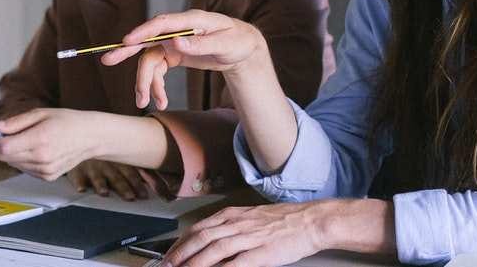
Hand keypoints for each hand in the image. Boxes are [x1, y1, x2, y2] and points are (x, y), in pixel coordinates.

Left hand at [0, 108, 100, 181]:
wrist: (90, 137)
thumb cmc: (67, 122)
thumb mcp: (40, 113)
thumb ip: (15, 122)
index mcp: (40, 139)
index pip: (4, 148)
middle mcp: (42, 158)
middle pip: (6, 157)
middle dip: (4, 145)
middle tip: (15, 133)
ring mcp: (45, 170)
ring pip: (14, 164)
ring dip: (16, 153)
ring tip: (32, 140)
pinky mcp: (48, 176)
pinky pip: (25, 169)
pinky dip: (26, 160)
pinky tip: (39, 150)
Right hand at [67, 159, 148, 200]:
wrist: (80, 138)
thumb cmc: (104, 153)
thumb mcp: (119, 156)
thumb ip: (133, 168)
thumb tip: (153, 183)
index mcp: (119, 161)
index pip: (131, 173)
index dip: (139, 184)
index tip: (145, 196)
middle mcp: (106, 164)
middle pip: (116, 178)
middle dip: (124, 187)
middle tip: (130, 197)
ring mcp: (91, 167)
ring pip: (97, 177)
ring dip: (101, 185)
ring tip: (104, 192)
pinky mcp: (76, 170)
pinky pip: (76, 177)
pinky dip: (79, 183)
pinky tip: (81, 188)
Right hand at [101, 10, 265, 109]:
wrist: (242, 49)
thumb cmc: (238, 41)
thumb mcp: (227, 44)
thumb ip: (202, 44)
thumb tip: (177, 42)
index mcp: (191, 21)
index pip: (162, 23)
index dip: (143, 31)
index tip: (127, 41)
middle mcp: (177, 30)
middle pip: (147, 39)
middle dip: (127, 51)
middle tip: (107, 60)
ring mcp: (173, 42)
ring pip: (150, 60)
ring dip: (145, 81)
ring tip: (144, 101)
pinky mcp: (173, 54)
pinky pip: (157, 69)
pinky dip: (156, 85)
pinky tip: (160, 100)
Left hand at [163, 202, 331, 266]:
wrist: (309, 221)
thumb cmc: (282, 221)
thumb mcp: (249, 218)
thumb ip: (229, 228)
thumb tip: (210, 239)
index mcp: (232, 215)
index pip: (198, 228)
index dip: (181, 242)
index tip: (169, 253)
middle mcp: (236, 224)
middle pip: (200, 238)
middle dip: (181, 253)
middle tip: (167, 264)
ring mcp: (248, 238)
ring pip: (214, 249)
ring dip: (194, 261)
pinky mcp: (261, 253)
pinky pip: (236, 263)